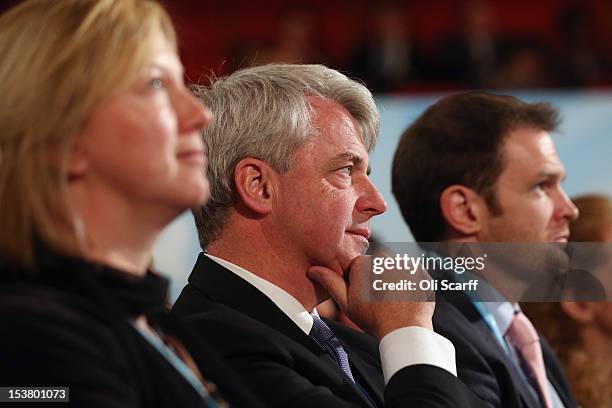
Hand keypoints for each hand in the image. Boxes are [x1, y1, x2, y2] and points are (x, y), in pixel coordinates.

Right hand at [308, 255, 434, 339]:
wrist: (404, 330)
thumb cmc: (373, 319)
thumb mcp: (346, 303)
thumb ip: (330, 282)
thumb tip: (313, 269)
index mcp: (364, 263)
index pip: (358, 269)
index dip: (359, 284)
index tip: (364, 298)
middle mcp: (385, 257)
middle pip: (377, 267)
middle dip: (377, 280)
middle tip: (379, 302)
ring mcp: (405, 264)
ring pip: (395, 270)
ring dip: (393, 281)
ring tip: (393, 302)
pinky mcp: (421, 272)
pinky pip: (412, 276)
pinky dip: (409, 286)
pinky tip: (405, 300)